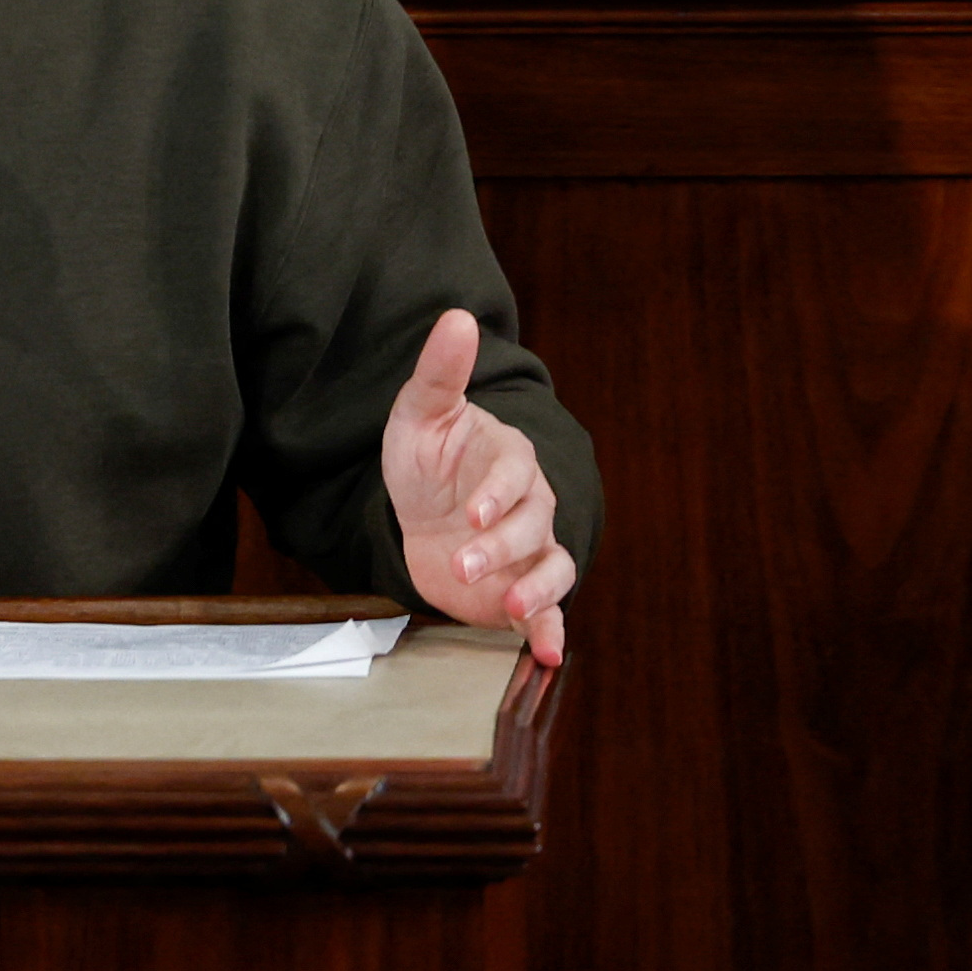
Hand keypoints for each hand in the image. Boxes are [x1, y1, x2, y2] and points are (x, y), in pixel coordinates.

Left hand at [379, 307, 573, 666]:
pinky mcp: (522, 589)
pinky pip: (549, 610)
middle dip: (502, 547)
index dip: (498, 495)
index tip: (473, 514)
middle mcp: (531, 504)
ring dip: (536, 591)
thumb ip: (440, 373)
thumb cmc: (426, 459)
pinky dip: (552, 631)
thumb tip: (456, 315)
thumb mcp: (420, 415)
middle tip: (465, 562)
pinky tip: (549, 655)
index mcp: (509, 460)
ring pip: (552, 568)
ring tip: (511, 609)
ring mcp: (530, 550)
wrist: (419, 513)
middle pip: (533, 526)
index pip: (515, 475)